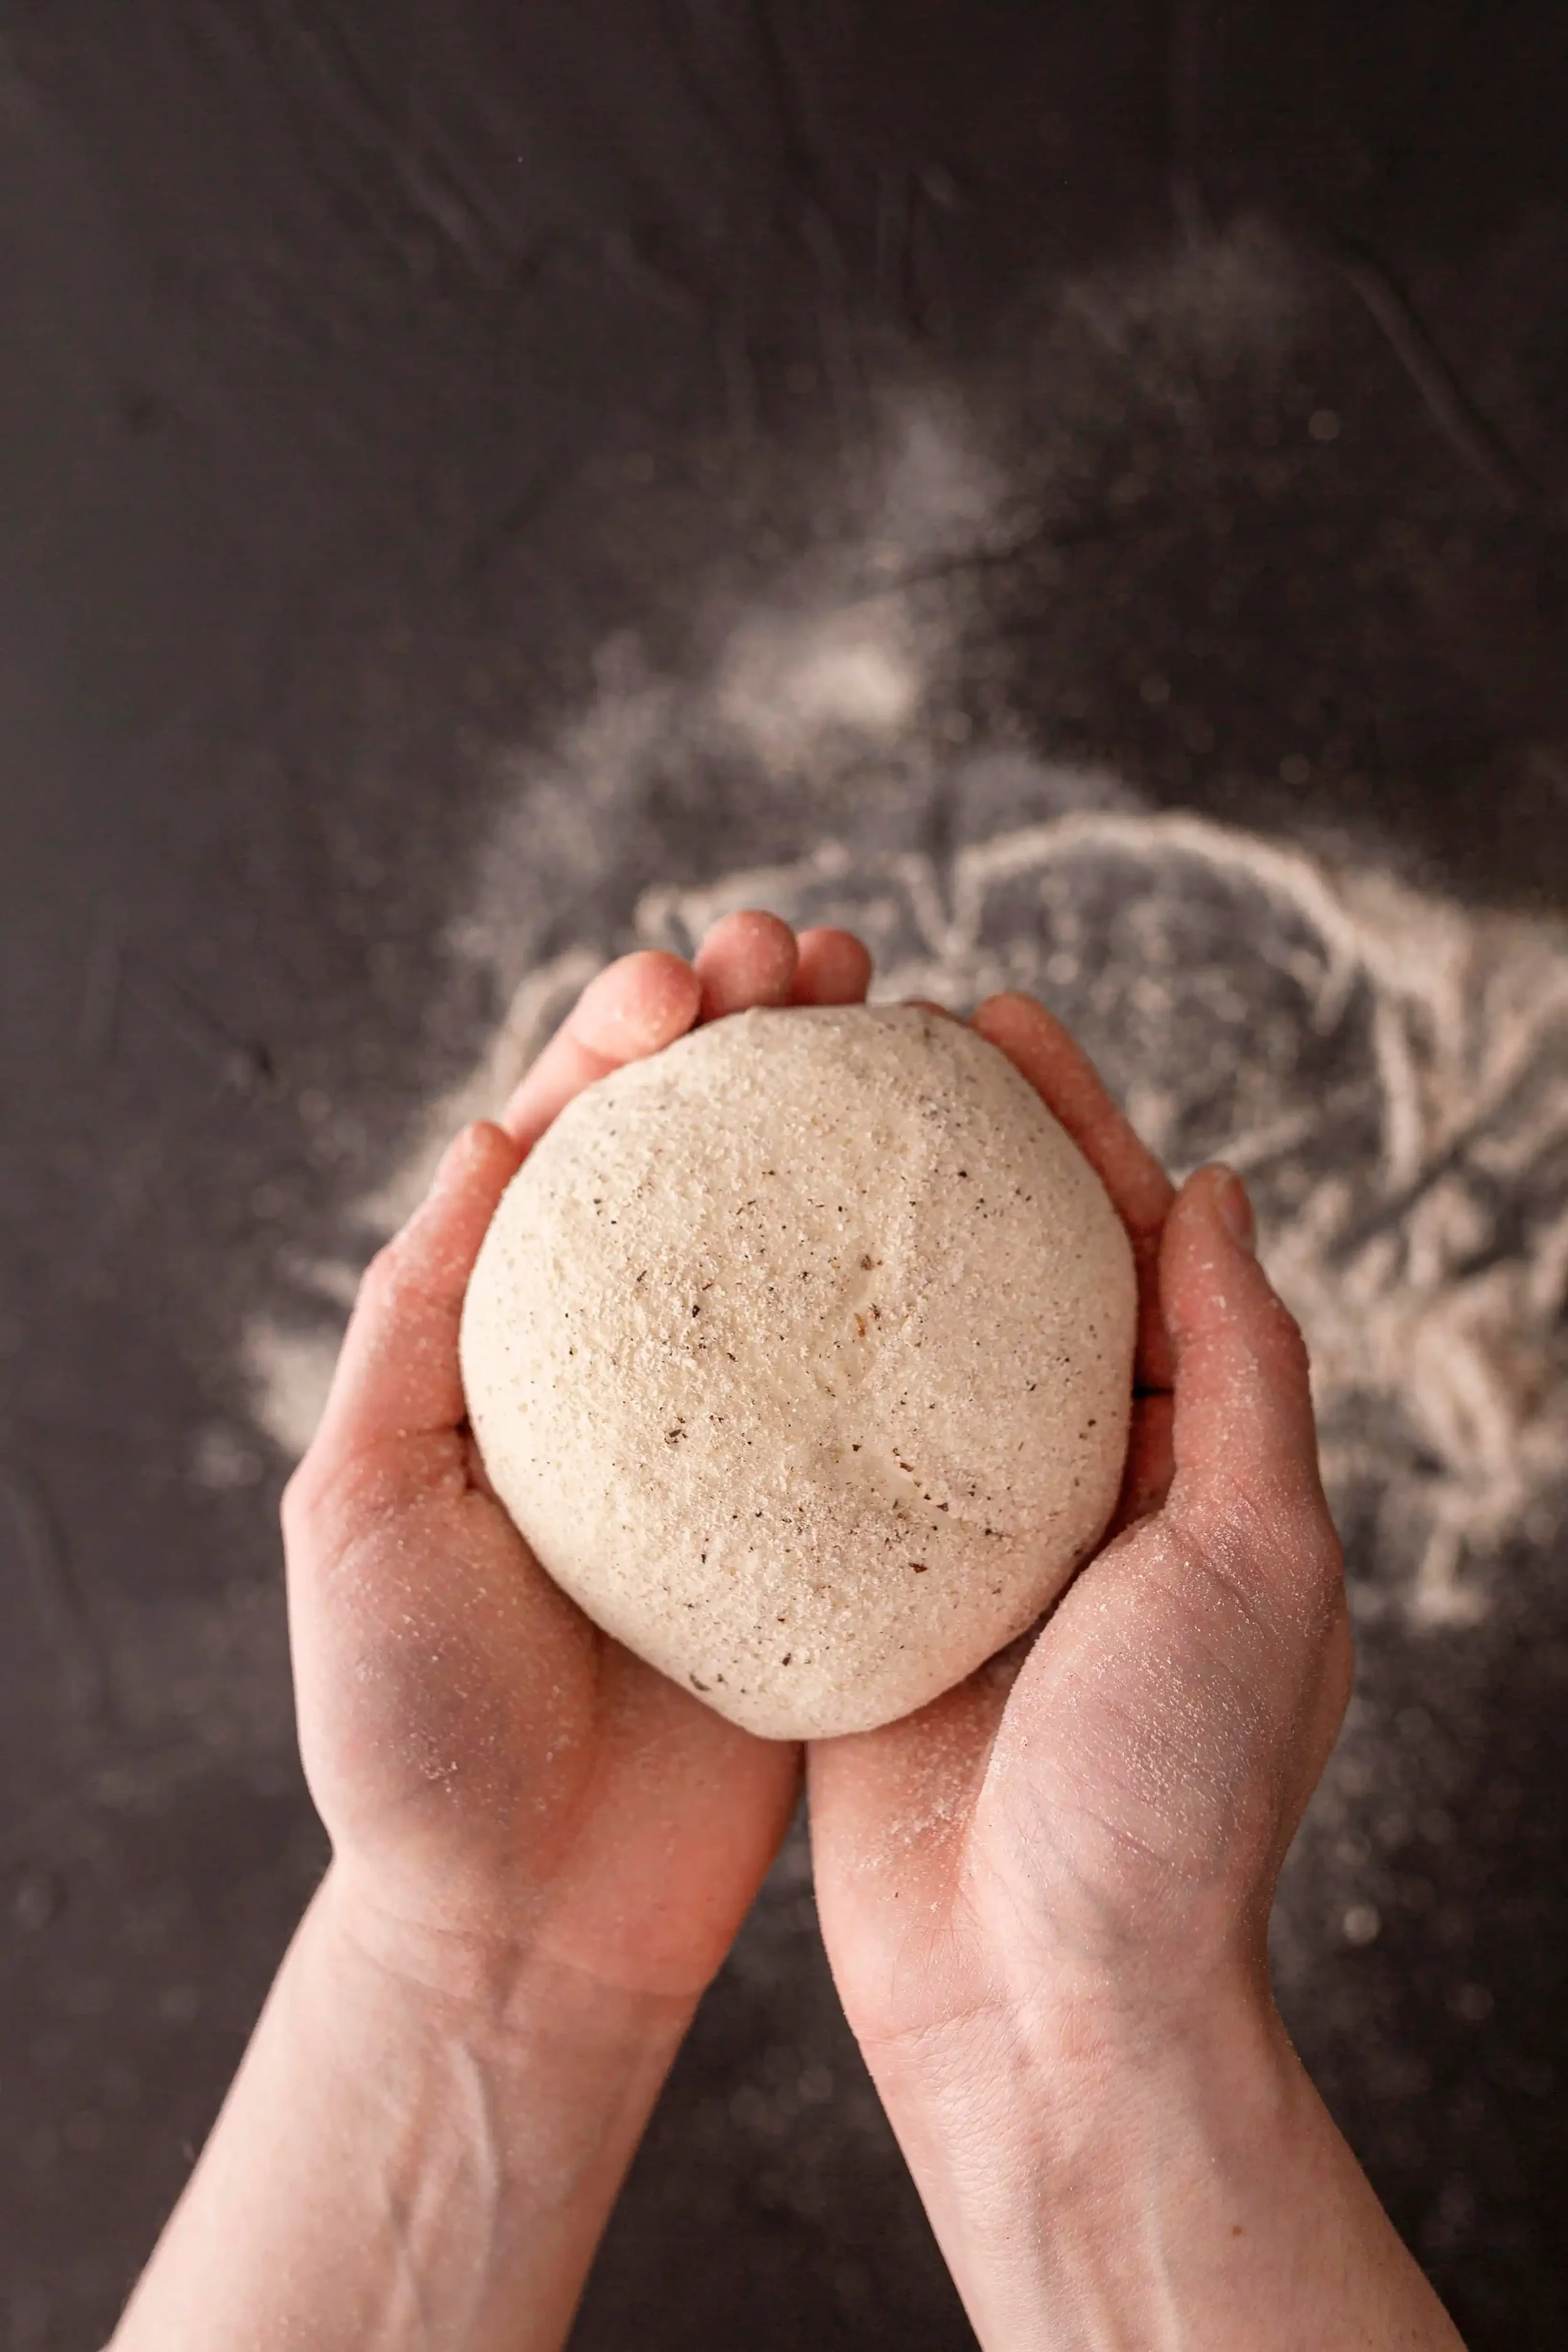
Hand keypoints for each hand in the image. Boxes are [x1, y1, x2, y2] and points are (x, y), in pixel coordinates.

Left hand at [285, 912, 873, 2008]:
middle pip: (702, 1160)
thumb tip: (486, 1133)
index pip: (569, 1145)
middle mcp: (636, 1370)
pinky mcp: (832, 1522)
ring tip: (907, 1021)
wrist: (531, 1917)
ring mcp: (744, 1440)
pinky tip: (984, 1211)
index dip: (624, 1037)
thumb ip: (416, 1317)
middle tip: (820, 955)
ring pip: (805, 1244)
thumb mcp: (358, 1502)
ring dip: (851, 1121)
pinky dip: (932, 1287)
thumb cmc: (415, 1725)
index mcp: (512, 1347)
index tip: (693, 982)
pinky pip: (888, 1382)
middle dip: (756, 1034)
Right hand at [808, 995, 1459, 2349]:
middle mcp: (1072, 1484)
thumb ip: (1240, 1368)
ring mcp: (953, 1540)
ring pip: (896, 1347)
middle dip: (937, 1145)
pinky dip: (773, 1364)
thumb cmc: (1167, 1799)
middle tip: (852, 1033)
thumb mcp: (1252, 1558)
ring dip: (840, 1235)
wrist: (1040, 2007)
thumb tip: (1214, 1190)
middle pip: (1000, 1270)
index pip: (1126, 1242)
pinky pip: (813, 1454)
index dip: (1065, 1119)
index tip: (986, 1017)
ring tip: (768, 1115)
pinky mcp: (853, 1601)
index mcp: (1185, 1460)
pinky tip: (707, 1282)